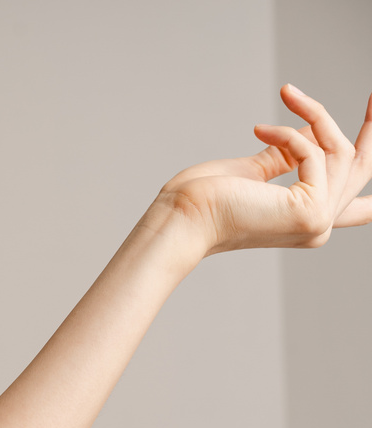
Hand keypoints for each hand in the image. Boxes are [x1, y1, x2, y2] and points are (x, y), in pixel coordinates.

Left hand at [157, 85, 371, 255]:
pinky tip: (260, 129)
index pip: (355, 206)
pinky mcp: (310, 211)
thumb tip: (315, 128)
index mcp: (304, 222)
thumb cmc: (204, 200)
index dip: (367, 168)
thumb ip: (289, 155)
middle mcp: (318, 227)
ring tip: (287, 93)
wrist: (181, 219)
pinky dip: (288, 134)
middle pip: (361, 169)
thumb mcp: (254, 172)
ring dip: (315, 113)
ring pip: (340, 152)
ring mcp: (317, 222)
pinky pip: (313, 152)